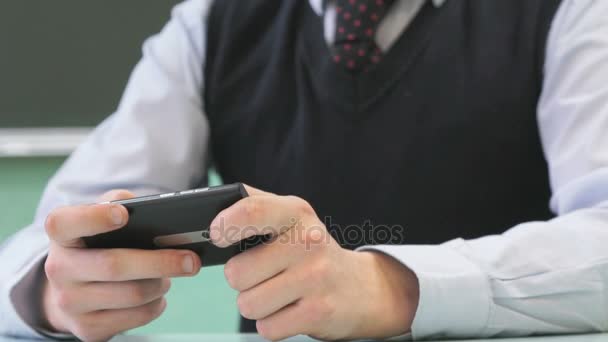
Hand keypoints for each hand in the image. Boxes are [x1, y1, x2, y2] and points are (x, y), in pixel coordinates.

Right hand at [42, 190, 201, 340]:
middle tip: (191, 260)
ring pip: (132, 295)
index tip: (123, 215)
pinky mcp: (88, 329)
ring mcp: (70, 303)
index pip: (64, 223)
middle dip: (160, 262)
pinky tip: (157, 295)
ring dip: (161, 284)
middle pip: (114, 266)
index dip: (93, 218)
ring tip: (169, 275)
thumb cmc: (98, 244)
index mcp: (62, 235)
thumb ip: (120, 202)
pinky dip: (156, 305)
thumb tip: (149, 208)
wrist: (74, 289)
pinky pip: (135, 317)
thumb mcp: (101, 218)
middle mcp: (59, 269)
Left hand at [210, 186, 419, 340]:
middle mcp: (308, 241)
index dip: (226, 225)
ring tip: (277, 292)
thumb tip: (212, 209)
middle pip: (237, 272)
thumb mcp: (290, 217)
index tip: (217, 236)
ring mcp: (315, 277)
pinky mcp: (319, 312)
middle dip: (241, 279)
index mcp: (295, 212)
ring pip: (248, 304)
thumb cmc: (309, 250)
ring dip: (255, 303)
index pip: (253, 211)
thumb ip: (253, 205)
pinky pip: (267, 327)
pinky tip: (289, 309)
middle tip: (262, 274)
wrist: (359, 287)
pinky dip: (272, 323)